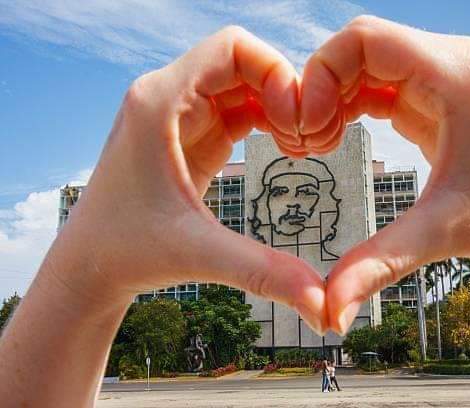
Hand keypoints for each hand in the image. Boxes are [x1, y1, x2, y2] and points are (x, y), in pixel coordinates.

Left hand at [57, 26, 325, 332]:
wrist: (90, 265)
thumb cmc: (125, 252)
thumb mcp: (197, 255)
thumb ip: (262, 272)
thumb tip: (322, 306)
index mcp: (159, 102)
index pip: (232, 48)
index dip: (276, 71)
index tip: (297, 119)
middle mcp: (168, 96)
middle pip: (245, 62)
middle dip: (286, 92)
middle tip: (309, 138)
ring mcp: (180, 114)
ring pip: (246, 83)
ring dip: (281, 107)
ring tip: (302, 147)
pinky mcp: (191, 135)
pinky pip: (240, 108)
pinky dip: (270, 121)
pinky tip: (288, 150)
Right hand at [299, 15, 469, 332]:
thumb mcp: (437, 235)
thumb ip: (377, 265)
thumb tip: (329, 313)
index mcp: (455, 75)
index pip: (364, 38)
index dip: (320, 74)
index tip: (309, 125)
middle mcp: (451, 61)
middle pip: (359, 45)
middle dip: (320, 87)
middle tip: (308, 140)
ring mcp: (444, 72)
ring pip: (365, 60)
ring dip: (333, 95)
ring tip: (320, 142)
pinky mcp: (436, 91)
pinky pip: (378, 80)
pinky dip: (350, 102)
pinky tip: (338, 135)